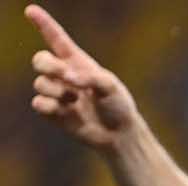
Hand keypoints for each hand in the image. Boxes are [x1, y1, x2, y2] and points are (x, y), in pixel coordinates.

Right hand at [26, 4, 140, 151]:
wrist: (119, 135)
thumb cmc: (118, 106)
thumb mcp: (111, 86)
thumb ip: (91, 77)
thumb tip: (69, 79)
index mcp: (78, 62)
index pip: (57, 39)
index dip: (43, 24)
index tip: (31, 10)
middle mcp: (64, 75)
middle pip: (40, 60)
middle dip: (48, 65)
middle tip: (67, 76)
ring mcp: (57, 93)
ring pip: (40, 83)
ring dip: (58, 91)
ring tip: (75, 100)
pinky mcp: (53, 112)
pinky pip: (39, 103)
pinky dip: (50, 106)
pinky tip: (66, 110)